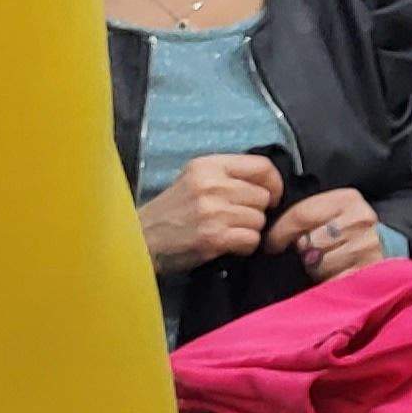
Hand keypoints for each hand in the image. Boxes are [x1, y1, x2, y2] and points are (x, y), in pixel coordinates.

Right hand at [140, 154, 277, 274]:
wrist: (137, 240)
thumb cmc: (170, 211)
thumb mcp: (194, 181)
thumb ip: (228, 177)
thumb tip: (268, 185)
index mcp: (208, 165)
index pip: (262, 166)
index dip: (274, 183)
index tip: (271, 196)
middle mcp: (211, 184)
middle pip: (263, 196)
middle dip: (257, 211)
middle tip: (237, 219)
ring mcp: (212, 210)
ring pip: (260, 219)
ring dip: (250, 230)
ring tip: (228, 231)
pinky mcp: (213, 236)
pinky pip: (251, 239)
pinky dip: (244, 246)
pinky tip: (227, 245)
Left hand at [268, 187, 388, 280]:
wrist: (386, 247)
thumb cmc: (350, 231)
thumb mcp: (331, 212)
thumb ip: (306, 215)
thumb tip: (272, 235)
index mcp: (348, 199)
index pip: (302, 214)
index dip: (279, 232)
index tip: (272, 244)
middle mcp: (361, 220)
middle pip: (308, 242)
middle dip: (304, 250)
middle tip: (310, 252)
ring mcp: (367, 247)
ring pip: (319, 264)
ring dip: (317, 267)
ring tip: (328, 262)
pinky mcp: (369, 271)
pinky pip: (333, 280)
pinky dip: (329, 281)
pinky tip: (336, 274)